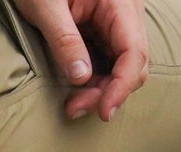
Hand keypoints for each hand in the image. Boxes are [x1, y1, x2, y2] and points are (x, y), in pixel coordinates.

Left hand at [13, 0, 148, 119]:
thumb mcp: (46, 8)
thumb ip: (64, 40)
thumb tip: (81, 76)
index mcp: (119, 3)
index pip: (135, 51)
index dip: (123, 85)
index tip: (105, 111)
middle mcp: (125, 14)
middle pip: (132, 64)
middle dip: (108, 93)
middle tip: (73, 109)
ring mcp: (116, 25)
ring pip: (121, 68)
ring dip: (100, 92)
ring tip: (71, 105)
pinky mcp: (103, 34)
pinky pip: (108, 64)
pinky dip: (94, 83)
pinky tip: (75, 93)